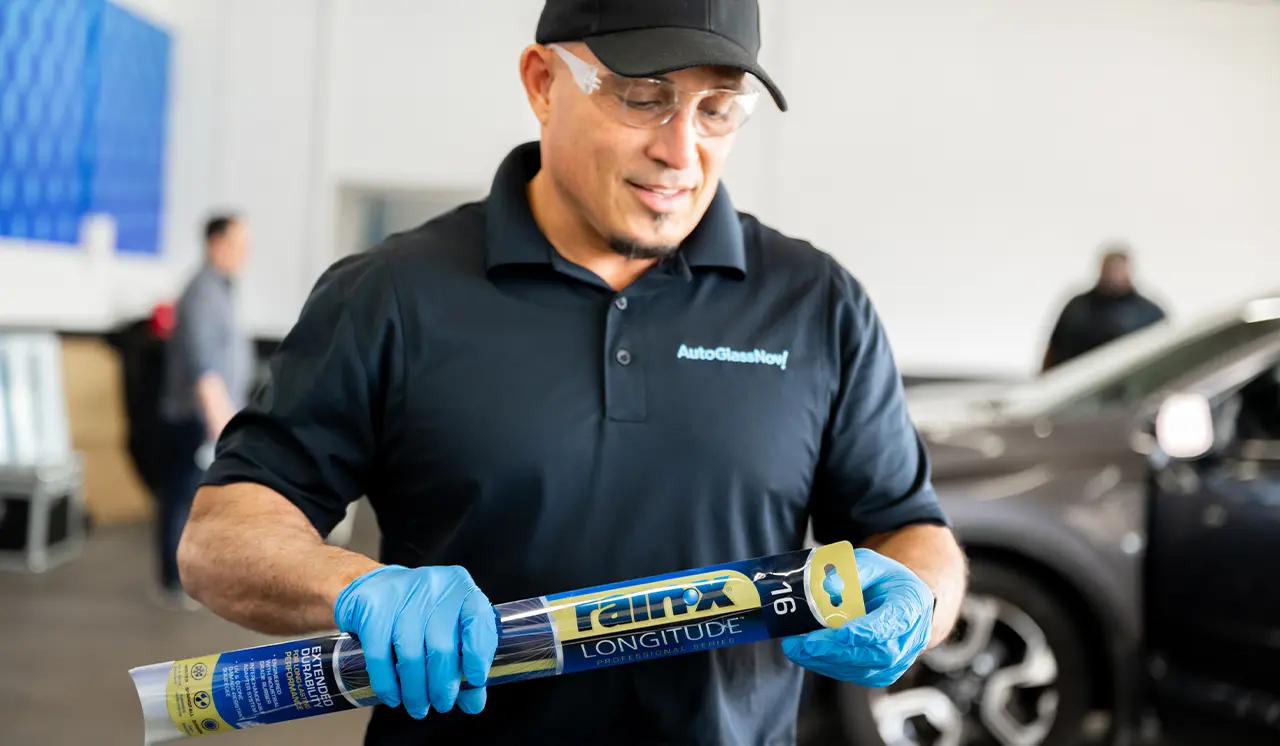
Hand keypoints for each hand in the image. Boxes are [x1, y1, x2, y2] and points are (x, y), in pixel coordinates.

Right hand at [334, 565, 497, 718]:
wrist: (372, 587)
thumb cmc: (419, 612)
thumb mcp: (448, 626)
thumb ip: (464, 662)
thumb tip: (473, 703)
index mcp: (460, 587)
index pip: (477, 618)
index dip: (479, 653)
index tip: (475, 680)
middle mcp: (433, 586)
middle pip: (442, 647)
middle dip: (443, 686)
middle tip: (442, 704)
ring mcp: (400, 595)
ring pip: (411, 656)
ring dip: (416, 692)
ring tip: (418, 707)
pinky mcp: (371, 608)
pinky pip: (380, 657)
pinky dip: (388, 685)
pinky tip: (393, 697)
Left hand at [781, 548, 932, 687]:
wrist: (902, 602)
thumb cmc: (886, 582)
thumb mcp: (872, 564)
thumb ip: (852, 571)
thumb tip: (828, 585)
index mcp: (910, 605)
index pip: (894, 622)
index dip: (869, 631)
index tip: (844, 634)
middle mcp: (909, 638)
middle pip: (877, 652)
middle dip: (837, 651)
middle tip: (805, 644)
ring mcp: (898, 660)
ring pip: (864, 669)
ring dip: (826, 661)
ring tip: (796, 649)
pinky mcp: (882, 673)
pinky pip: (855, 675)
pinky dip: (827, 666)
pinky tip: (806, 655)